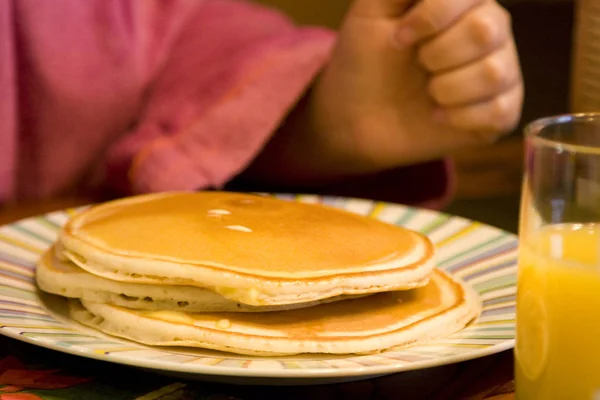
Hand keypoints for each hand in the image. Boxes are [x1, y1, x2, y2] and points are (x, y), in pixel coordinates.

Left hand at [308, 0, 522, 172]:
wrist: (354, 116)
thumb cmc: (363, 59)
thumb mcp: (372, 10)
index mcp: (462, 3)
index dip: (431, 18)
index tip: (398, 39)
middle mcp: (488, 32)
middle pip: (487, 31)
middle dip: (437, 55)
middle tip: (416, 65)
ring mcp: (497, 71)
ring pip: (494, 73)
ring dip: (446, 89)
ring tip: (427, 93)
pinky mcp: (497, 111)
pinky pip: (498, 111)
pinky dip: (459, 117)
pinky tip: (437, 115)